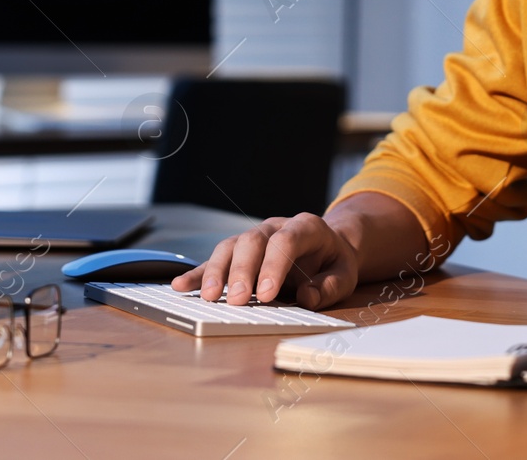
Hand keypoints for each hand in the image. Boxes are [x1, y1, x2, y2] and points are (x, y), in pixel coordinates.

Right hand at [171, 212, 358, 307]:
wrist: (327, 246)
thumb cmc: (334, 261)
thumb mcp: (345, 273)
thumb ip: (329, 286)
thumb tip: (307, 297)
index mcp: (305, 226)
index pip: (286, 241)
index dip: (274, 266)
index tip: (266, 294)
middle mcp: (274, 227)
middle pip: (252, 241)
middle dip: (242, 271)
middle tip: (237, 300)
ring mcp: (254, 237)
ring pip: (230, 246)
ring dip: (217, 272)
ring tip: (209, 298)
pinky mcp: (239, 252)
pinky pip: (215, 260)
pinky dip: (198, 273)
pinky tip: (182, 286)